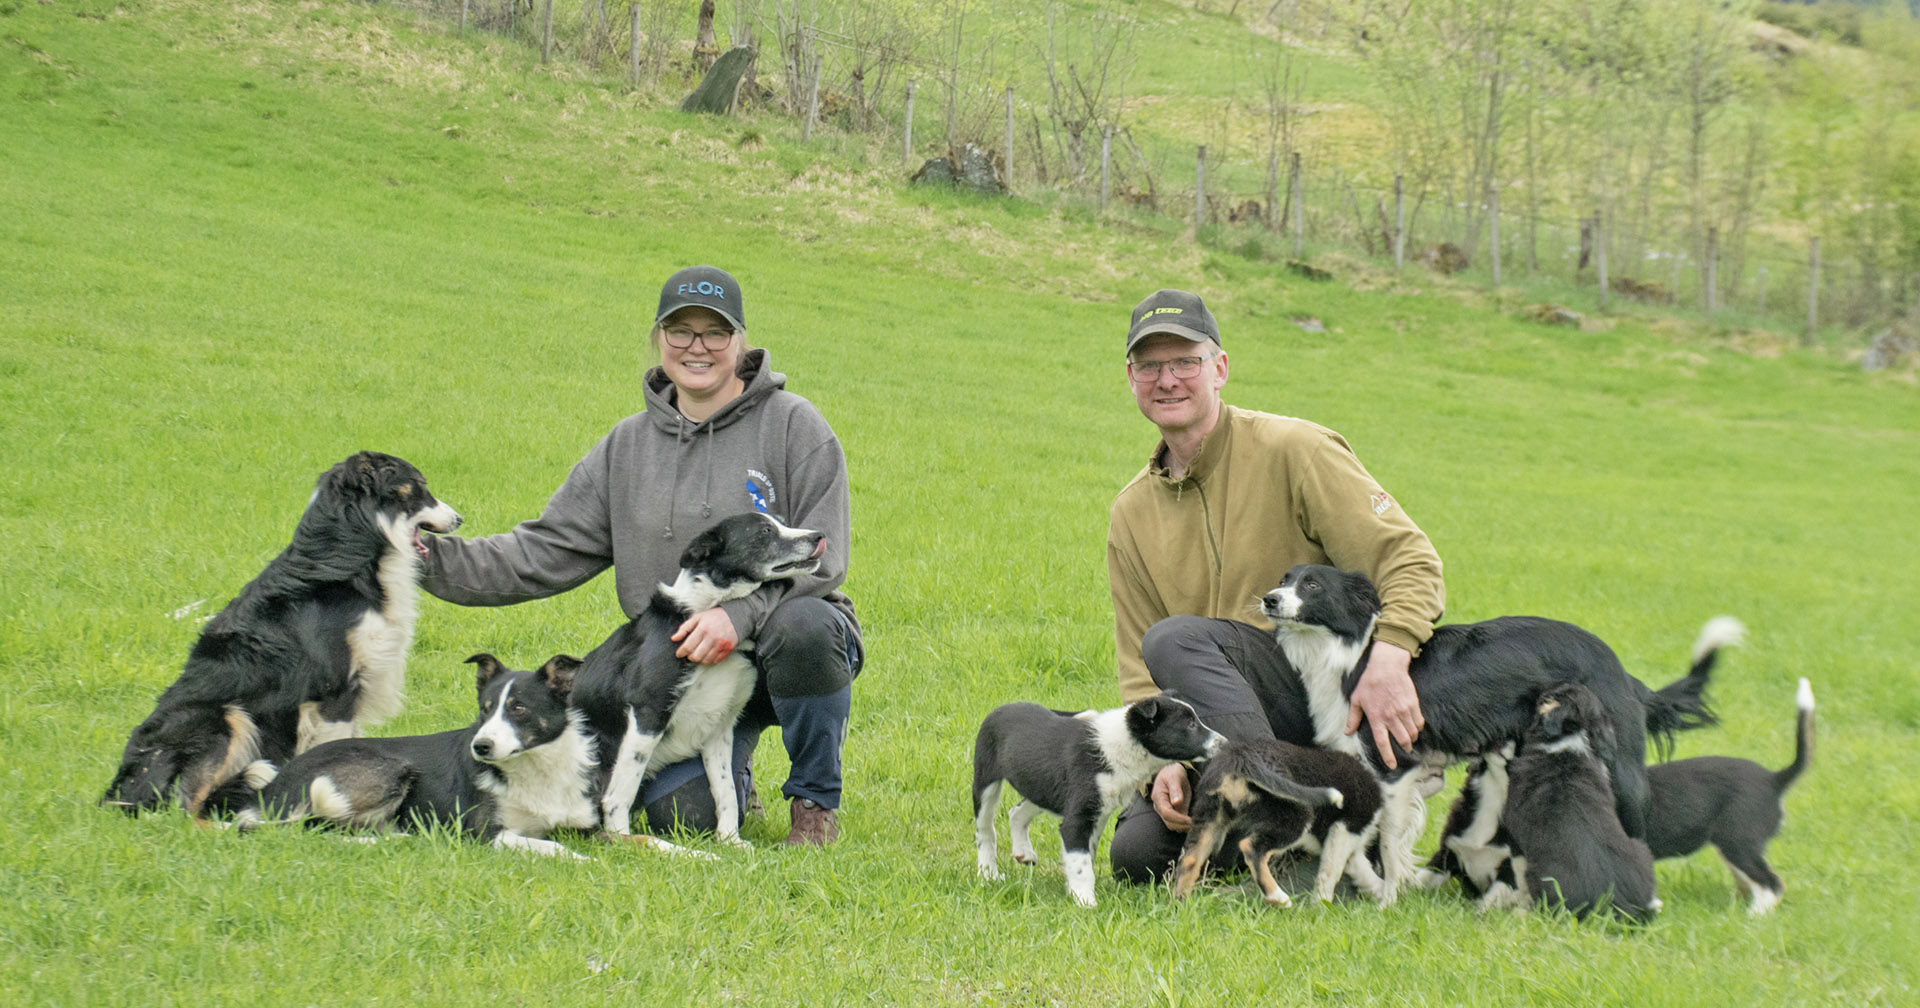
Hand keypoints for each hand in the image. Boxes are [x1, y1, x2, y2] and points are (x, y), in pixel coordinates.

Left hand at [672, 608, 739, 664]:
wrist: (736, 616)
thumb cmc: (714, 616)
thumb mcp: (698, 617)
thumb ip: (685, 628)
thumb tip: (674, 638)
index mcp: (703, 629)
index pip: (688, 646)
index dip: (681, 652)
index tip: (679, 653)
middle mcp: (712, 638)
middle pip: (696, 656)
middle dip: (690, 656)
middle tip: (690, 653)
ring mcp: (720, 645)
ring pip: (705, 660)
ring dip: (700, 659)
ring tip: (699, 653)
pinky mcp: (728, 649)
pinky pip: (715, 661)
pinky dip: (710, 660)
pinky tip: (708, 654)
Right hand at [1150, 763, 1192, 832]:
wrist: (1172, 773)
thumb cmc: (1172, 773)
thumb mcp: (1175, 777)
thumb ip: (1175, 789)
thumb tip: (1176, 802)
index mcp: (1158, 797)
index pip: (1166, 813)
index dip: (1178, 819)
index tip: (1190, 820)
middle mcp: (1160, 807)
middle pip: (1169, 822)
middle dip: (1182, 825)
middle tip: (1196, 823)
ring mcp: (1166, 811)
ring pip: (1173, 825)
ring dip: (1184, 827)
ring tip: (1196, 824)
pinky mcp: (1174, 813)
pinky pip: (1177, 824)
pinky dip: (1185, 825)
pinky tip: (1194, 822)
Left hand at [1345, 641, 1421, 769]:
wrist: (1387, 666)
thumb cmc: (1369, 682)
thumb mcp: (1356, 700)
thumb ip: (1353, 718)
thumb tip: (1347, 732)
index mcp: (1376, 717)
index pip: (1382, 742)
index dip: (1388, 756)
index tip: (1392, 765)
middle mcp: (1391, 716)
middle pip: (1402, 740)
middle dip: (1405, 748)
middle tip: (1406, 750)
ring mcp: (1403, 710)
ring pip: (1412, 733)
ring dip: (1412, 739)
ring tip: (1410, 740)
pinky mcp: (1413, 704)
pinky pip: (1419, 722)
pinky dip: (1418, 728)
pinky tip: (1415, 728)